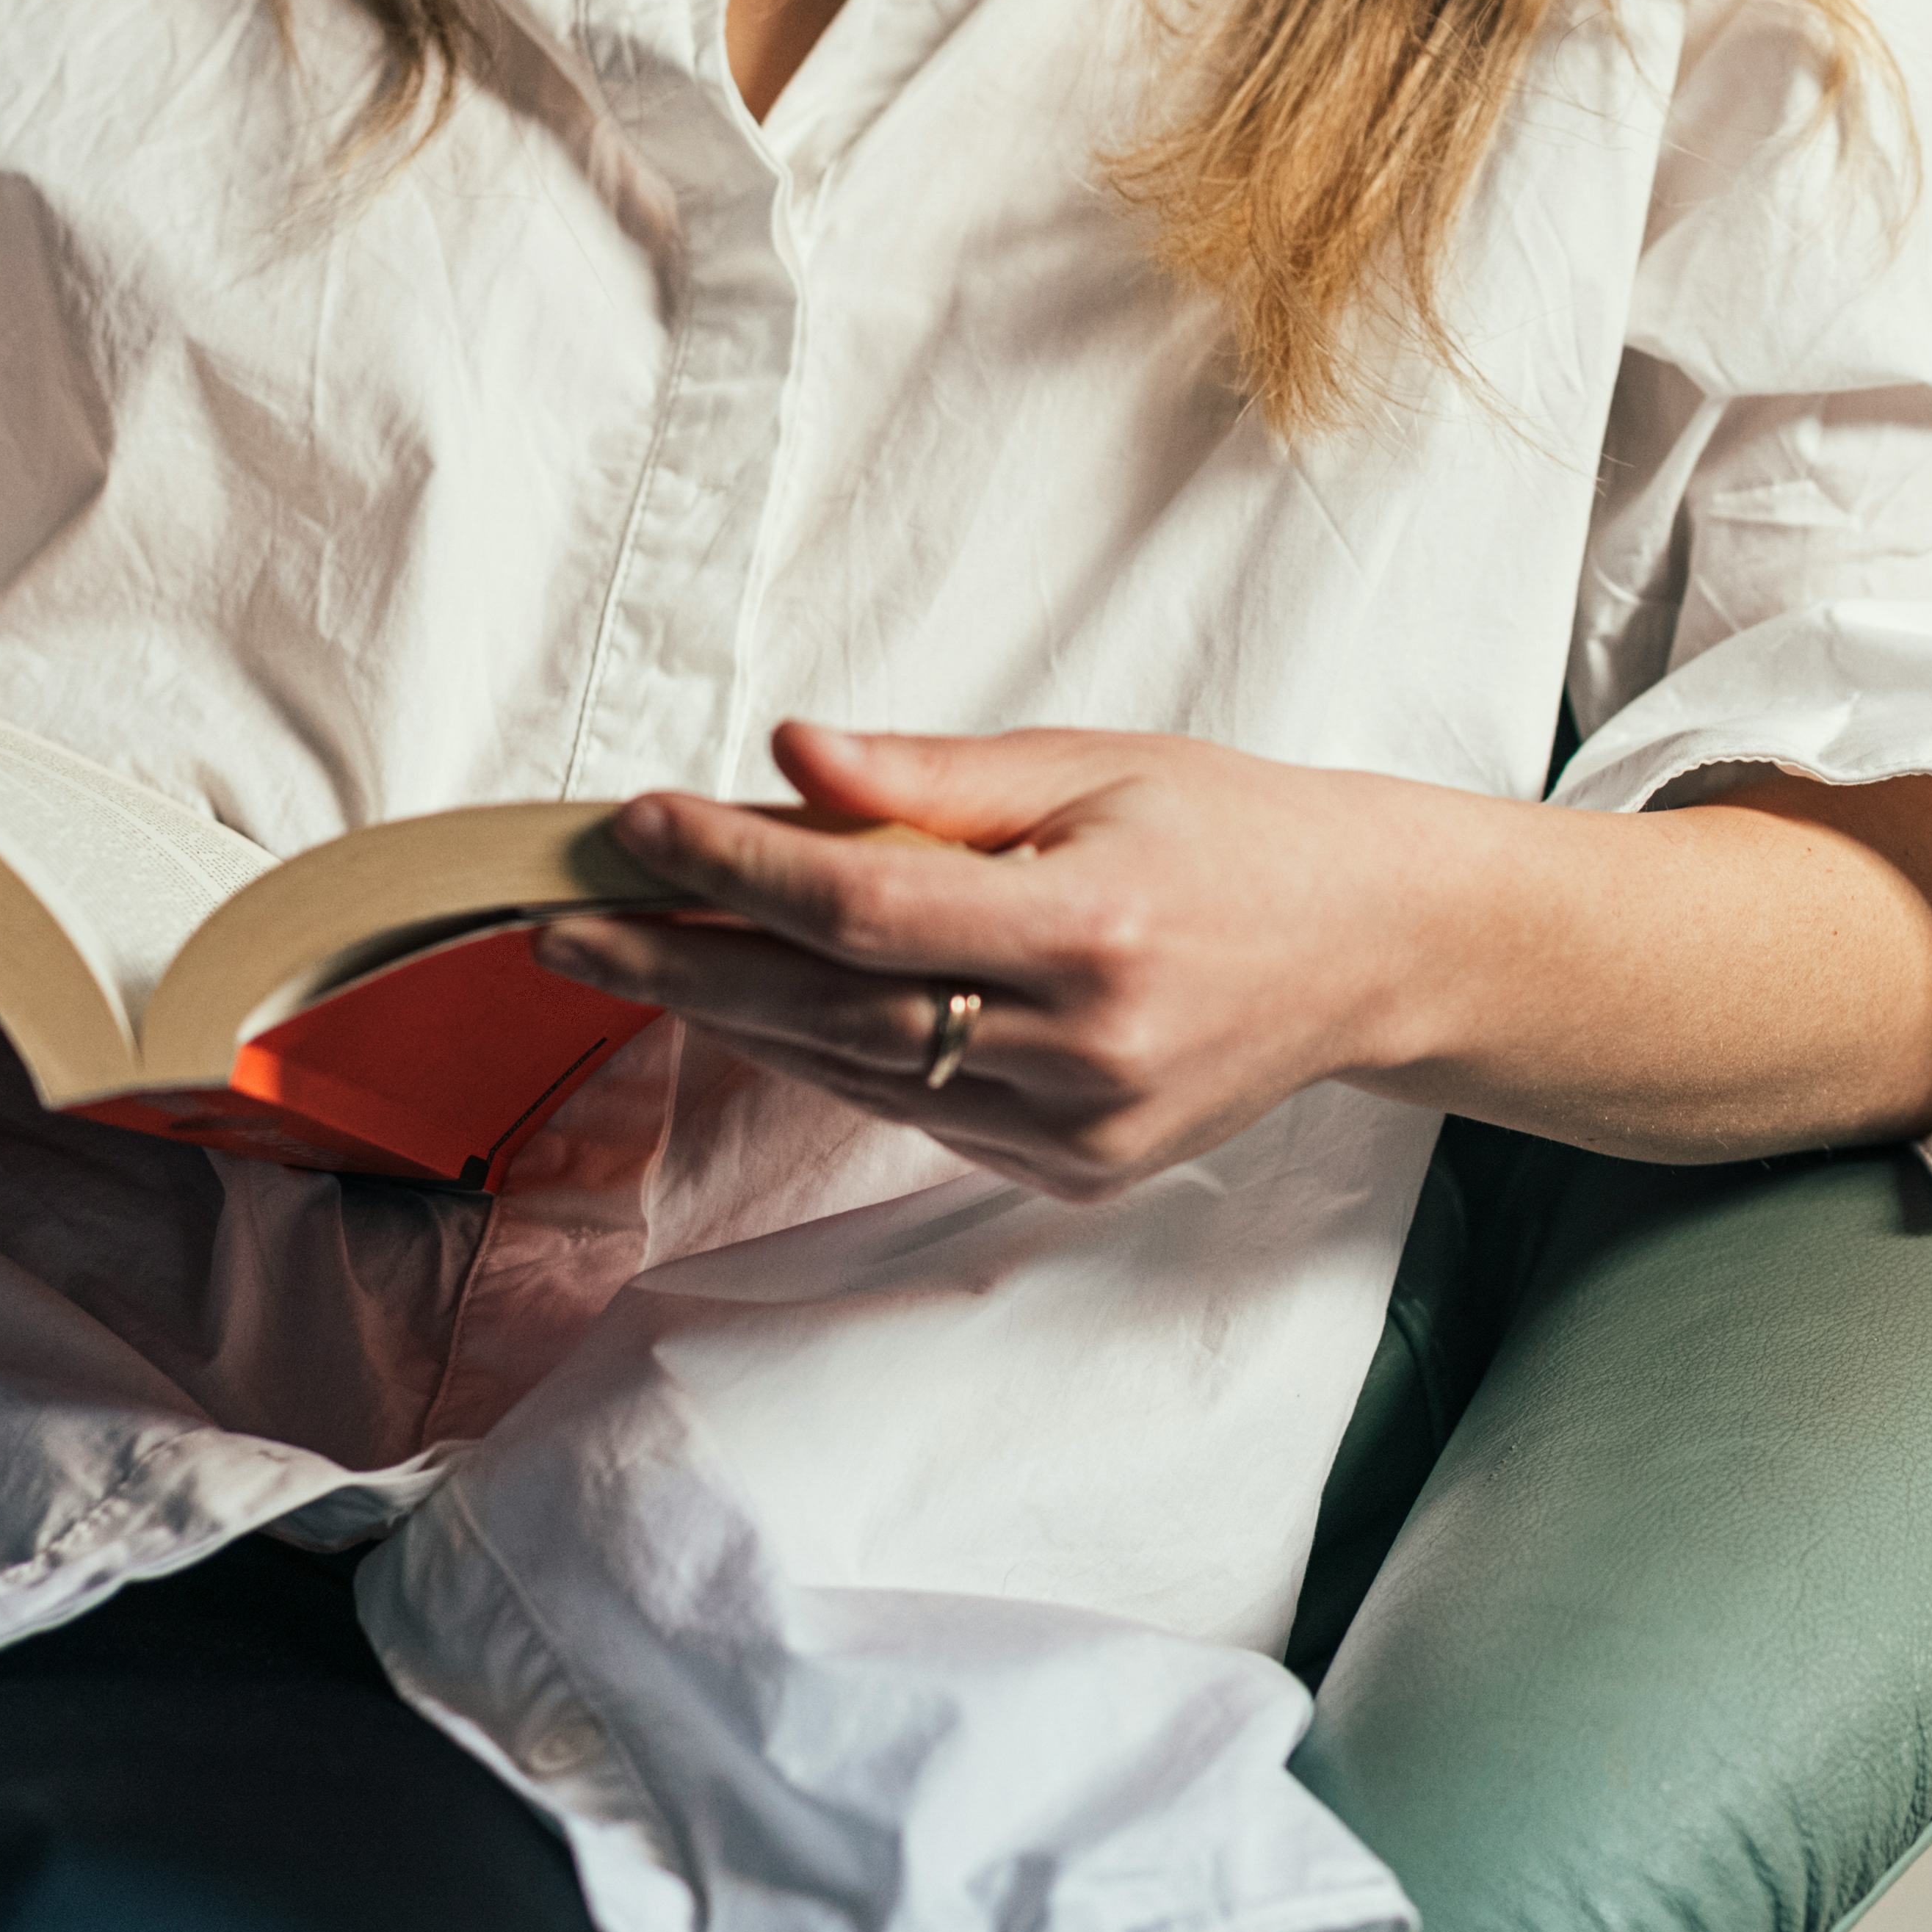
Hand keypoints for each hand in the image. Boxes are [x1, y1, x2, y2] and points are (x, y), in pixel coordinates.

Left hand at [535, 722, 1454, 1202]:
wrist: (1369, 947)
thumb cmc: (1228, 830)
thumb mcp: (1092, 764)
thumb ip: (932, 780)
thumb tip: (787, 760)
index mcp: (1097, 929)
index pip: (865, 908)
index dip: (736, 871)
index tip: (636, 826)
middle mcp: (1087, 1048)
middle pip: (832, 1010)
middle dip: (681, 963)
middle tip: (562, 928)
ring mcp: (1080, 1127)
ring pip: (859, 1072)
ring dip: (734, 1013)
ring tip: (629, 955)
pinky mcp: (1076, 1171)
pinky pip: (915, 1111)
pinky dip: (830, 1053)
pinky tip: (763, 1004)